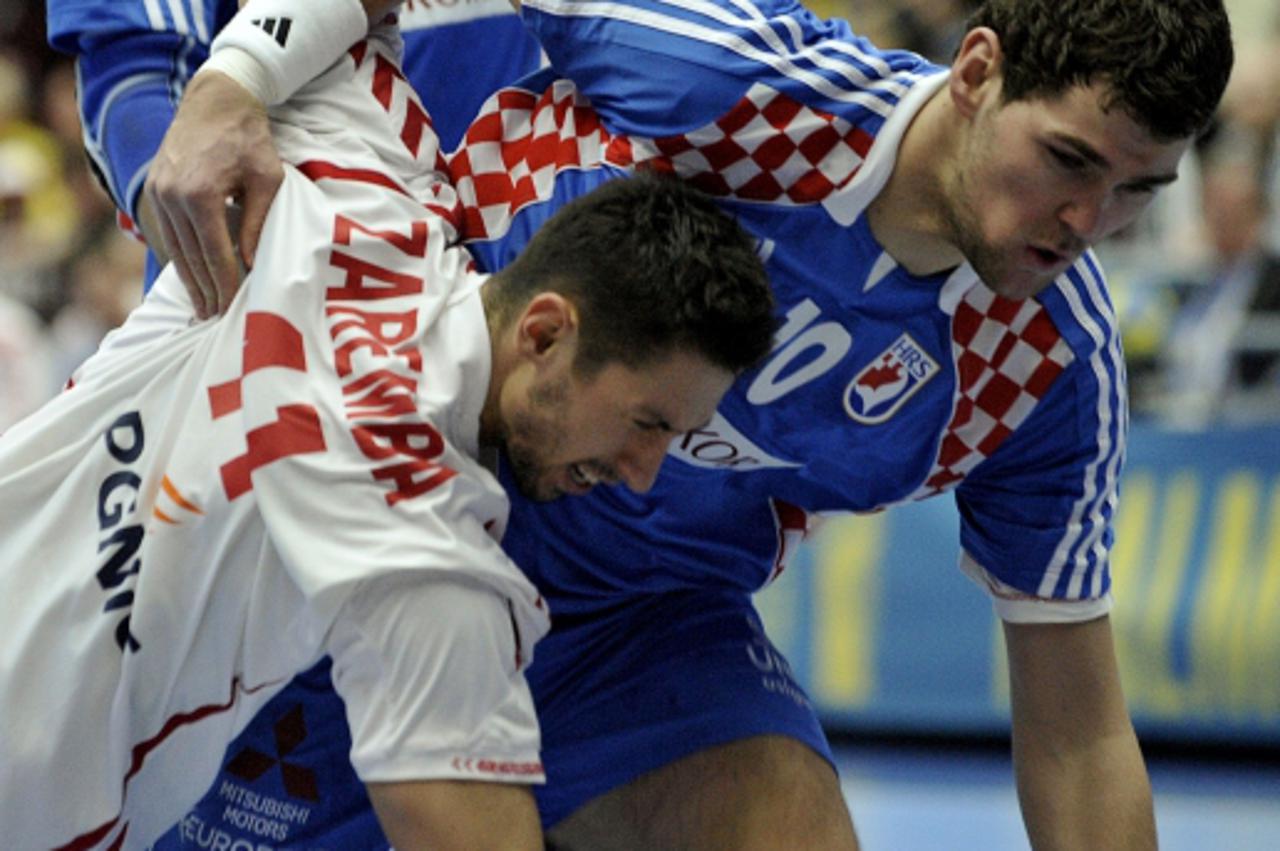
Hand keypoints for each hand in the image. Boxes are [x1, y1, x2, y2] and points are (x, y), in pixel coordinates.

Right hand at [144, 70, 282, 316]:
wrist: (216, 100)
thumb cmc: (250, 139)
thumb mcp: (268, 179)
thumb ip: (258, 222)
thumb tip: (250, 262)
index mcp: (200, 194)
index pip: (215, 252)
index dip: (225, 283)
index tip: (232, 308)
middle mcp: (172, 196)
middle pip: (191, 256)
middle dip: (206, 290)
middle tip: (216, 319)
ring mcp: (158, 192)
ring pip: (175, 247)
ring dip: (189, 280)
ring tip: (202, 307)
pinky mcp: (155, 189)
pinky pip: (167, 233)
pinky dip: (179, 257)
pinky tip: (190, 277)